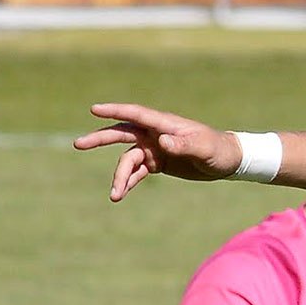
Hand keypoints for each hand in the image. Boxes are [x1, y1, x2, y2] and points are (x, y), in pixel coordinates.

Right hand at [73, 103, 240, 200]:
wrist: (227, 161)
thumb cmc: (217, 149)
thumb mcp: (203, 148)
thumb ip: (184, 144)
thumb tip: (162, 142)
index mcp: (165, 124)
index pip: (136, 114)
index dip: (115, 110)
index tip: (94, 109)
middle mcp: (155, 134)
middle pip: (122, 133)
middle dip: (100, 139)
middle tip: (79, 144)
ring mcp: (154, 148)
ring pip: (128, 160)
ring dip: (120, 176)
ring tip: (115, 195)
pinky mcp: (157, 163)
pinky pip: (137, 172)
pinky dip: (129, 182)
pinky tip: (120, 194)